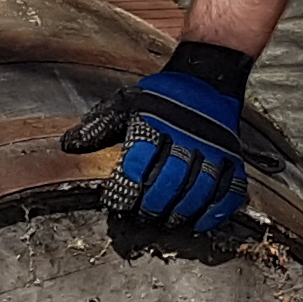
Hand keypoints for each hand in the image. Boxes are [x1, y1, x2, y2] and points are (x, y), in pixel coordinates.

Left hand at [59, 49, 250, 233]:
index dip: (126, 190)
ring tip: (168, 222)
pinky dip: (216, 212)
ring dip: (181, 213)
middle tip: (144, 218)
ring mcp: (213, 151)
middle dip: (153, 206)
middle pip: (169, 182)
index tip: (117, 205)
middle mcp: (186, 138)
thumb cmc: (162, 97)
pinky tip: (201, 222)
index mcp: (155, 125)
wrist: (206, 79)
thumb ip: (99, 126)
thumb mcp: (126, 103)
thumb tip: (69, 145)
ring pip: (199, 191)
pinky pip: (229, 192)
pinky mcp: (233, 160)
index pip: (138, 164)